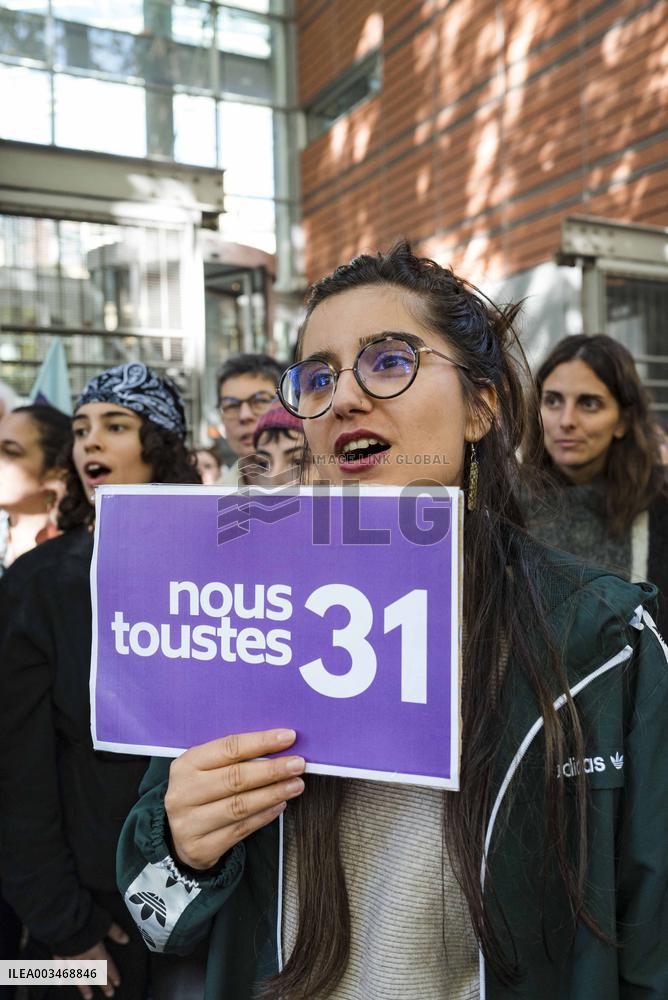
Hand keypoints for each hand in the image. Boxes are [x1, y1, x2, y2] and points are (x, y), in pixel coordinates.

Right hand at [54, 922, 127, 998]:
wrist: (66, 920)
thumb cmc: (86, 920)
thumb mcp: (105, 923)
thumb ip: (115, 932)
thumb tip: (126, 940)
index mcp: (96, 949)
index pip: (107, 964)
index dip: (113, 974)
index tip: (118, 983)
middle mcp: (84, 957)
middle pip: (95, 972)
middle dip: (103, 983)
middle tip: (109, 994)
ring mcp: (70, 957)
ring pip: (78, 974)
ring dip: (84, 986)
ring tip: (88, 996)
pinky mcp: (58, 953)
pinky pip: (59, 967)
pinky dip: (60, 975)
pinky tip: (60, 983)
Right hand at [165, 728, 304, 869]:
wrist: (178, 833)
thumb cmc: (202, 791)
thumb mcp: (207, 768)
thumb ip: (235, 757)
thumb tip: (278, 744)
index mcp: (186, 764)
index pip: (228, 748)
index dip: (261, 742)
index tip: (288, 737)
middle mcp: (183, 793)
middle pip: (235, 778)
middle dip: (272, 770)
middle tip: (298, 764)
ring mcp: (188, 823)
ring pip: (239, 806)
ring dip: (273, 794)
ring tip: (296, 785)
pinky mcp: (200, 848)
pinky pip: (240, 830)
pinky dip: (264, 816)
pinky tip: (280, 805)